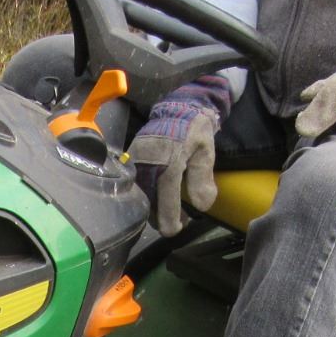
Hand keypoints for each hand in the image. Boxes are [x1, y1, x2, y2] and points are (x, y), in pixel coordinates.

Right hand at [128, 76, 233, 235]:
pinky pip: (136, 184)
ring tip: (168, 209)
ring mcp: (135, 160)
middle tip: (177, 220)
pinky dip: (146, 195)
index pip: (165, 197)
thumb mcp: (206, 152)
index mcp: (168, 160)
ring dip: (153, 207)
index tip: (174, 230)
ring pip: (141, 195)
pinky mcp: (129, 159)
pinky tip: (157, 197)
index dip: (169, 218)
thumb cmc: (194, 130)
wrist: (177, 107)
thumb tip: (201, 207)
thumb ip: (202, 179)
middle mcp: (147, 162)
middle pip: (149, 201)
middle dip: (161, 216)